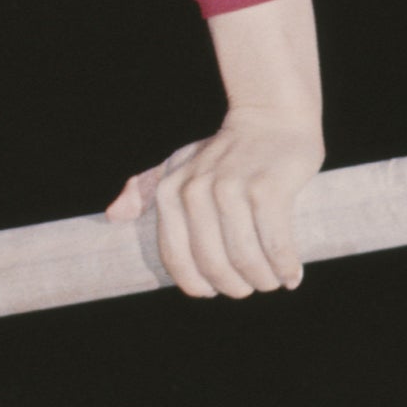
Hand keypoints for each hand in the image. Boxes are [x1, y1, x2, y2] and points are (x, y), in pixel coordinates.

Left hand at [107, 105, 322, 297]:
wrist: (271, 116)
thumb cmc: (225, 151)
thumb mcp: (178, 164)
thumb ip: (146, 189)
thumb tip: (114, 216)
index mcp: (169, 191)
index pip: (176, 259)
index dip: (197, 284)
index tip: (216, 290)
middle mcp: (195, 191)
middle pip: (213, 264)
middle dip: (235, 286)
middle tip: (251, 286)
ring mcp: (231, 189)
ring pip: (245, 259)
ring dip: (263, 280)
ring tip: (273, 281)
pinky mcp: (267, 190)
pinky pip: (275, 245)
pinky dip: (285, 267)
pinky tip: (292, 275)